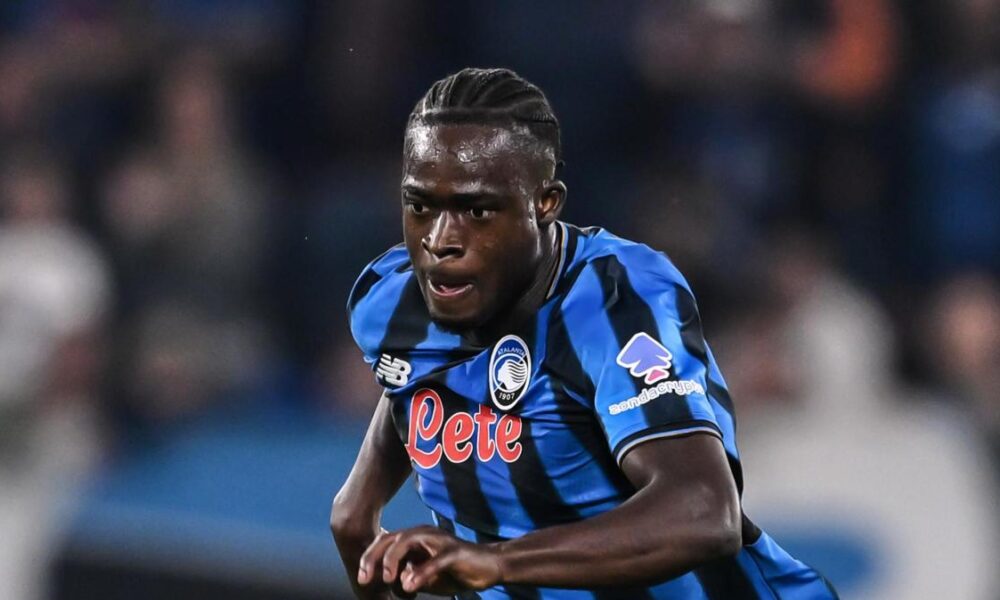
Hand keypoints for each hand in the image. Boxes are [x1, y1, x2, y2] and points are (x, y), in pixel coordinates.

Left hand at [358, 526, 503, 595]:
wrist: (488, 567)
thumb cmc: (454, 571)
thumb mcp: (425, 578)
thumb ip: (407, 578)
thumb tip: (392, 584)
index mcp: (414, 540)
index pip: (384, 542)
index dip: (369, 558)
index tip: (361, 578)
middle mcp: (423, 535)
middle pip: (391, 539)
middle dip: (373, 556)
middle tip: (364, 578)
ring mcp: (439, 541)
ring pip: (408, 541)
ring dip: (393, 559)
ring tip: (386, 578)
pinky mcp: (454, 552)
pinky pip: (435, 561)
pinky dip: (421, 573)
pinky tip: (410, 586)